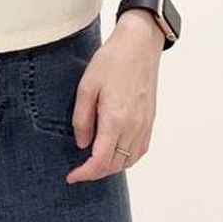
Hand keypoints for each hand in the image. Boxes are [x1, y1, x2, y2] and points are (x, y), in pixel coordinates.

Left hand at [65, 11, 164, 182]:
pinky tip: (115, 153)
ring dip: (111, 167)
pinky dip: (127, 159)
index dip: (85, 173)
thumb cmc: (111, 61)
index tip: (72, 177)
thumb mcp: (86, 87)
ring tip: (94, 163)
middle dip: (95, 173)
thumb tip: (82, 144)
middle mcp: (133, 126)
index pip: (100, 160)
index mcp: (115, 119)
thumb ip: (82, 119)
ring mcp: (145, 124)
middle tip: (79, 171)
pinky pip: (140, 150)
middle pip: (115, 165)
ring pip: (129, 160)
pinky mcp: (150, 120)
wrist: (139, 45)